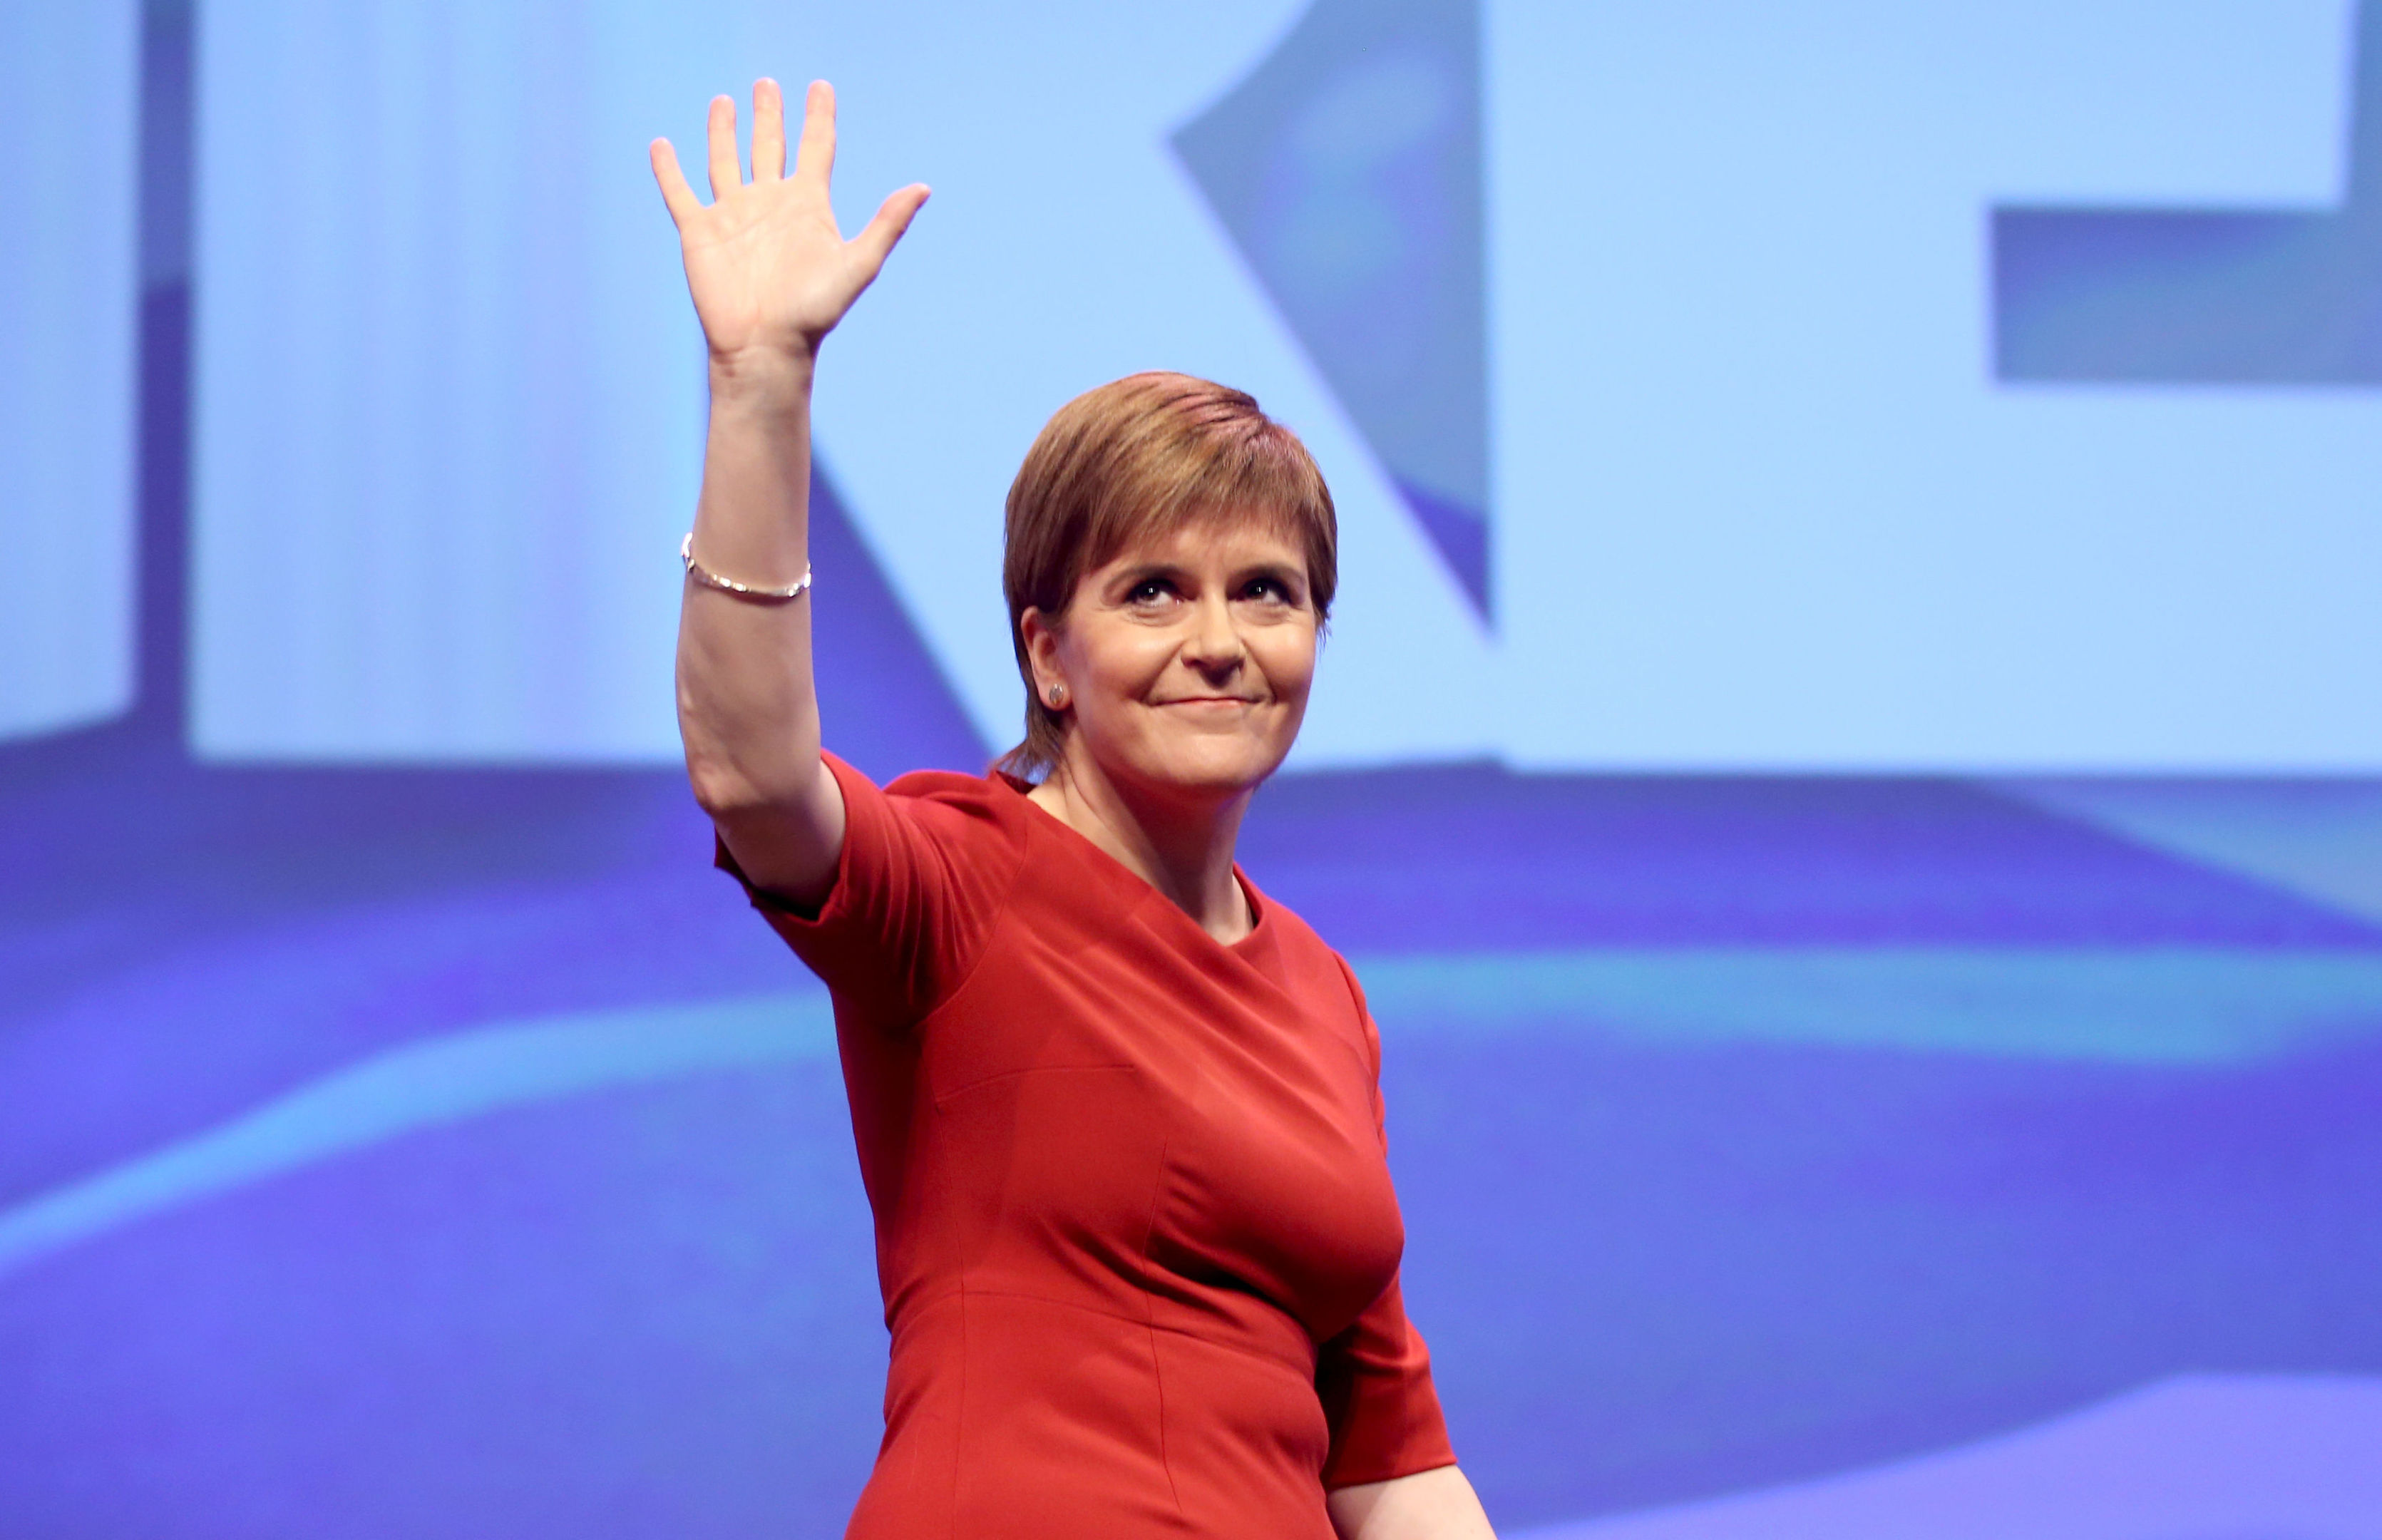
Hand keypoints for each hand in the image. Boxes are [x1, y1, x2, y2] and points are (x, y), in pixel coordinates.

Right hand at [651, 79, 929, 369]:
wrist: (766, 346)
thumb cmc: (814, 312)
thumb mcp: (858, 265)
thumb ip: (887, 225)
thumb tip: (923, 188)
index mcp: (807, 205)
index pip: (816, 148)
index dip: (819, 116)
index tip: (821, 87)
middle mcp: (770, 203)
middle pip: (769, 146)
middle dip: (769, 114)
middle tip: (767, 83)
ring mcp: (733, 215)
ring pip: (725, 161)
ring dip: (723, 132)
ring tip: (724, 101)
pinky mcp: (699, 231)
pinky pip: (679, 193)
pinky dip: (668, 169)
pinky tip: (661, 145)